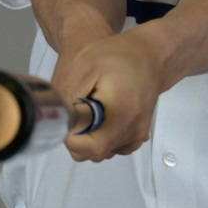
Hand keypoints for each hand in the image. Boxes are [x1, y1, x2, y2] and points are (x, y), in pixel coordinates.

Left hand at [51, 28, 161, 161]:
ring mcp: (137, 135)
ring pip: (102, 152)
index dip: (72, 135)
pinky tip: (102, 116)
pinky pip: (112, 148)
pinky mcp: (138, 136)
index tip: (69, 116)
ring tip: (92, 108)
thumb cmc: (117, 56)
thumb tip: (60, 123)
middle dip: (78, 135)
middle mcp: (133, 130)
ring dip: (89, 136)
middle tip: (78, 108)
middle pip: (94, 152)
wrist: (147, 55)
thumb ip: (69, 97)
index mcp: (122, 113)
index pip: (91, 146)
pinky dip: (102, 137)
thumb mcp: (83, 66)